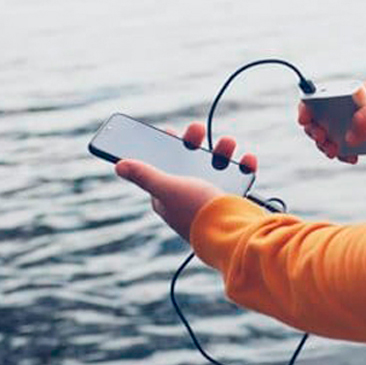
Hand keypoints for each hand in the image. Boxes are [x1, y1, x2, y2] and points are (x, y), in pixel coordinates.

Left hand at [114, 122, 257, 240]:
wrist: (233, 235)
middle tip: (196, 130)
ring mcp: (213, 199)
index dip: (164, 149)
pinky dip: (244, 166)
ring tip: (228, 143)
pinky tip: (246, 160)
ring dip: (222, 150)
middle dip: (194, 142)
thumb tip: (119, 165)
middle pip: (189, 163)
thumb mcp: (166, 188)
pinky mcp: (234, 200)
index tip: (169, 131)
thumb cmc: (196, 211)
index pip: (161, 169)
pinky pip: (240, 177)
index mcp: (168, 197)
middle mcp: (189, 197)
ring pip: (216, 166)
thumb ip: (145, 175)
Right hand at [298, 82, 365, 163]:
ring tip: (335, 152)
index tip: (306, 120)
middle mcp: (350, 106)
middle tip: (323, 140)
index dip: (309, 105)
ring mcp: (354, 123)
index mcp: (354, 92)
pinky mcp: (359, 138)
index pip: (324, 93)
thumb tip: (348, 137)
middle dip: (316, 130)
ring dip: (326, 144)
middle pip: (320, 116)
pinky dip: (340, 154)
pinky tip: (350, 158)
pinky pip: (341, 146)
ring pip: (328, 133)